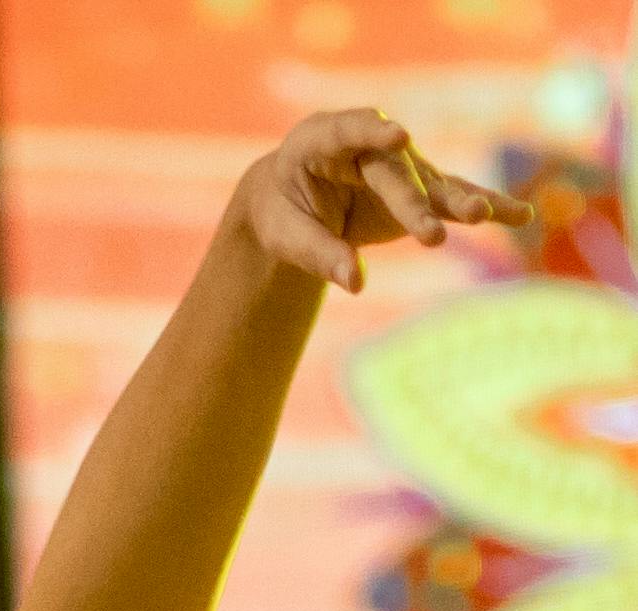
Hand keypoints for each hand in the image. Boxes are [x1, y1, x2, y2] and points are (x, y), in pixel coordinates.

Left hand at [235, 108, 524, 294]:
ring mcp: (400, 164)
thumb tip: (357, 283)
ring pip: (431, 184)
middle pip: (393, 173)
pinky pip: (454, 197)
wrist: (295, 197)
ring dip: (457, 202)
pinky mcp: (419, 187)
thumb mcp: (285, 235)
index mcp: (319, 140)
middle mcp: (367, 144)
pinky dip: (486, 207)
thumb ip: (318, 254)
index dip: (372, 133)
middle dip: (412, 202)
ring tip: (483, 217)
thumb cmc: (284, 211)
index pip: (348, 131)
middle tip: (430, 234)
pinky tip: (521, 216)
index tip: (399, 138)